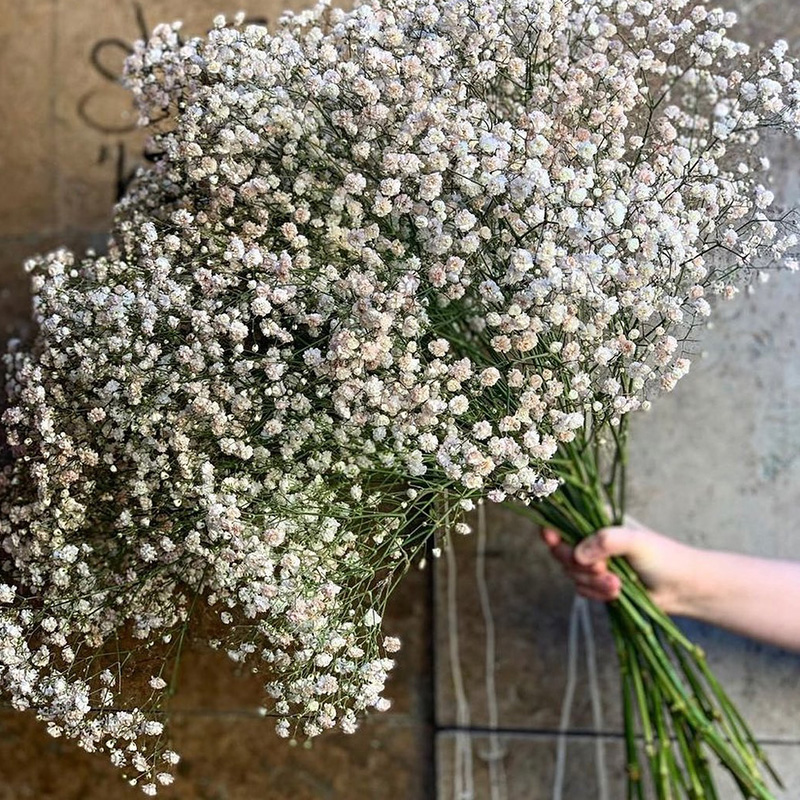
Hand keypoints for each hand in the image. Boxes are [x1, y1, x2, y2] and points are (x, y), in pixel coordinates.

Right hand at [540, 520, 695, 613]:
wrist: (683, 588)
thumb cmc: (665, 557)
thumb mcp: (637, 541)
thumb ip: (606, 541)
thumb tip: (579, 554)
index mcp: (598, 521)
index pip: (564, 519)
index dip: (552, 528)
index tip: (552, 537)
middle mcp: (591, 540)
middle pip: (561, 550)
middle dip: (579, 564)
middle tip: (602, 569)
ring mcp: (594, 562)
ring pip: (572, 573)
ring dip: (593, 583)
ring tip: (618, 585)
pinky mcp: (598, 584)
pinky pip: (582, 590)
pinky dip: (597, 593)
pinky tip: (617, 593)